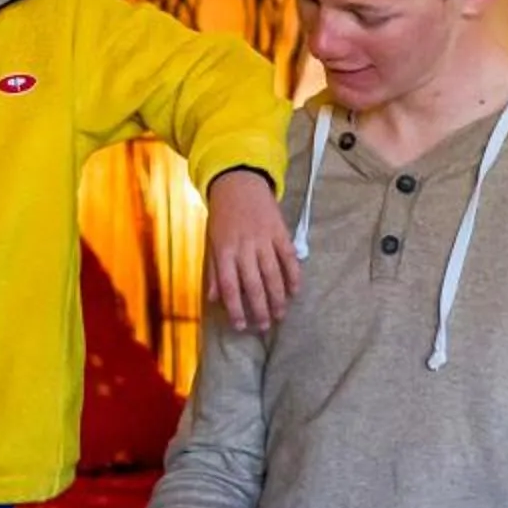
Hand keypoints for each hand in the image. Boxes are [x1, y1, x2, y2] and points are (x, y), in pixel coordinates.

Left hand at [203, 171, 300, 332]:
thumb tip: (214, 298)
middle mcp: (244, 248)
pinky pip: (288, 258)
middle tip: (263, 326)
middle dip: (259, 309)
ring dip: (277, 298)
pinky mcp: (280, 232)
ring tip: (279, 315)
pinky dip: (293, 275)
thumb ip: (213, 270)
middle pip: (254, 285)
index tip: (240, 325)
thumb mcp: (212, 241)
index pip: (230, 287)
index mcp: (224, 251)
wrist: (238, 181)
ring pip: (273, 275)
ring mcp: (264, 240)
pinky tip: (295, 291)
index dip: (235, 309)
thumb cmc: (223, 215)